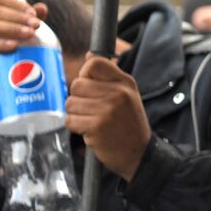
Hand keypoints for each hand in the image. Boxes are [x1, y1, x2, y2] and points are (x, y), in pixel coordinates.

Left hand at [65, 55, 151, 180]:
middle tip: (92, 110)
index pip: (94, 64)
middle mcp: (118, 93)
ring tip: (92, 121)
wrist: (139, 154)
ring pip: (70, 103)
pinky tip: (90, 131)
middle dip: (78, 98)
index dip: (85, 74)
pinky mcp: (97, 126)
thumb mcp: (128, 95)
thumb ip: (109, 76)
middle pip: (77, 84)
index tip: (91, 87)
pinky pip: (70, 120)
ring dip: (76, 114)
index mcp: (125, 83)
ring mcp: (108, 110)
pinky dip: (76, 127)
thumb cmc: (129, 123)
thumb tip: (89, 56)